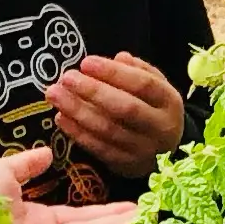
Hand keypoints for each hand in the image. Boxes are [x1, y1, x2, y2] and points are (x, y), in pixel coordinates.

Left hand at [48, 52, 183, 177]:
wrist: (166, 149)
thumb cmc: (153, 108)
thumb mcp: (155, 85)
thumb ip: (137, 70)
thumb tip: (118, 58)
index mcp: (169, 101)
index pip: (143, 84)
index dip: (113, 73)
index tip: (86, 63)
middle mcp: (161, 127)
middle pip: (125, 108)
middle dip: (93, 91)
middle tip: (66, 78)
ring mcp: (144, 150)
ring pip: (108, 130)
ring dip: (78, 111)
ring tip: (55, 95)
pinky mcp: (126, 166)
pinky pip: (99, 149)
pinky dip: (77, 133)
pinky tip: (61, 117)